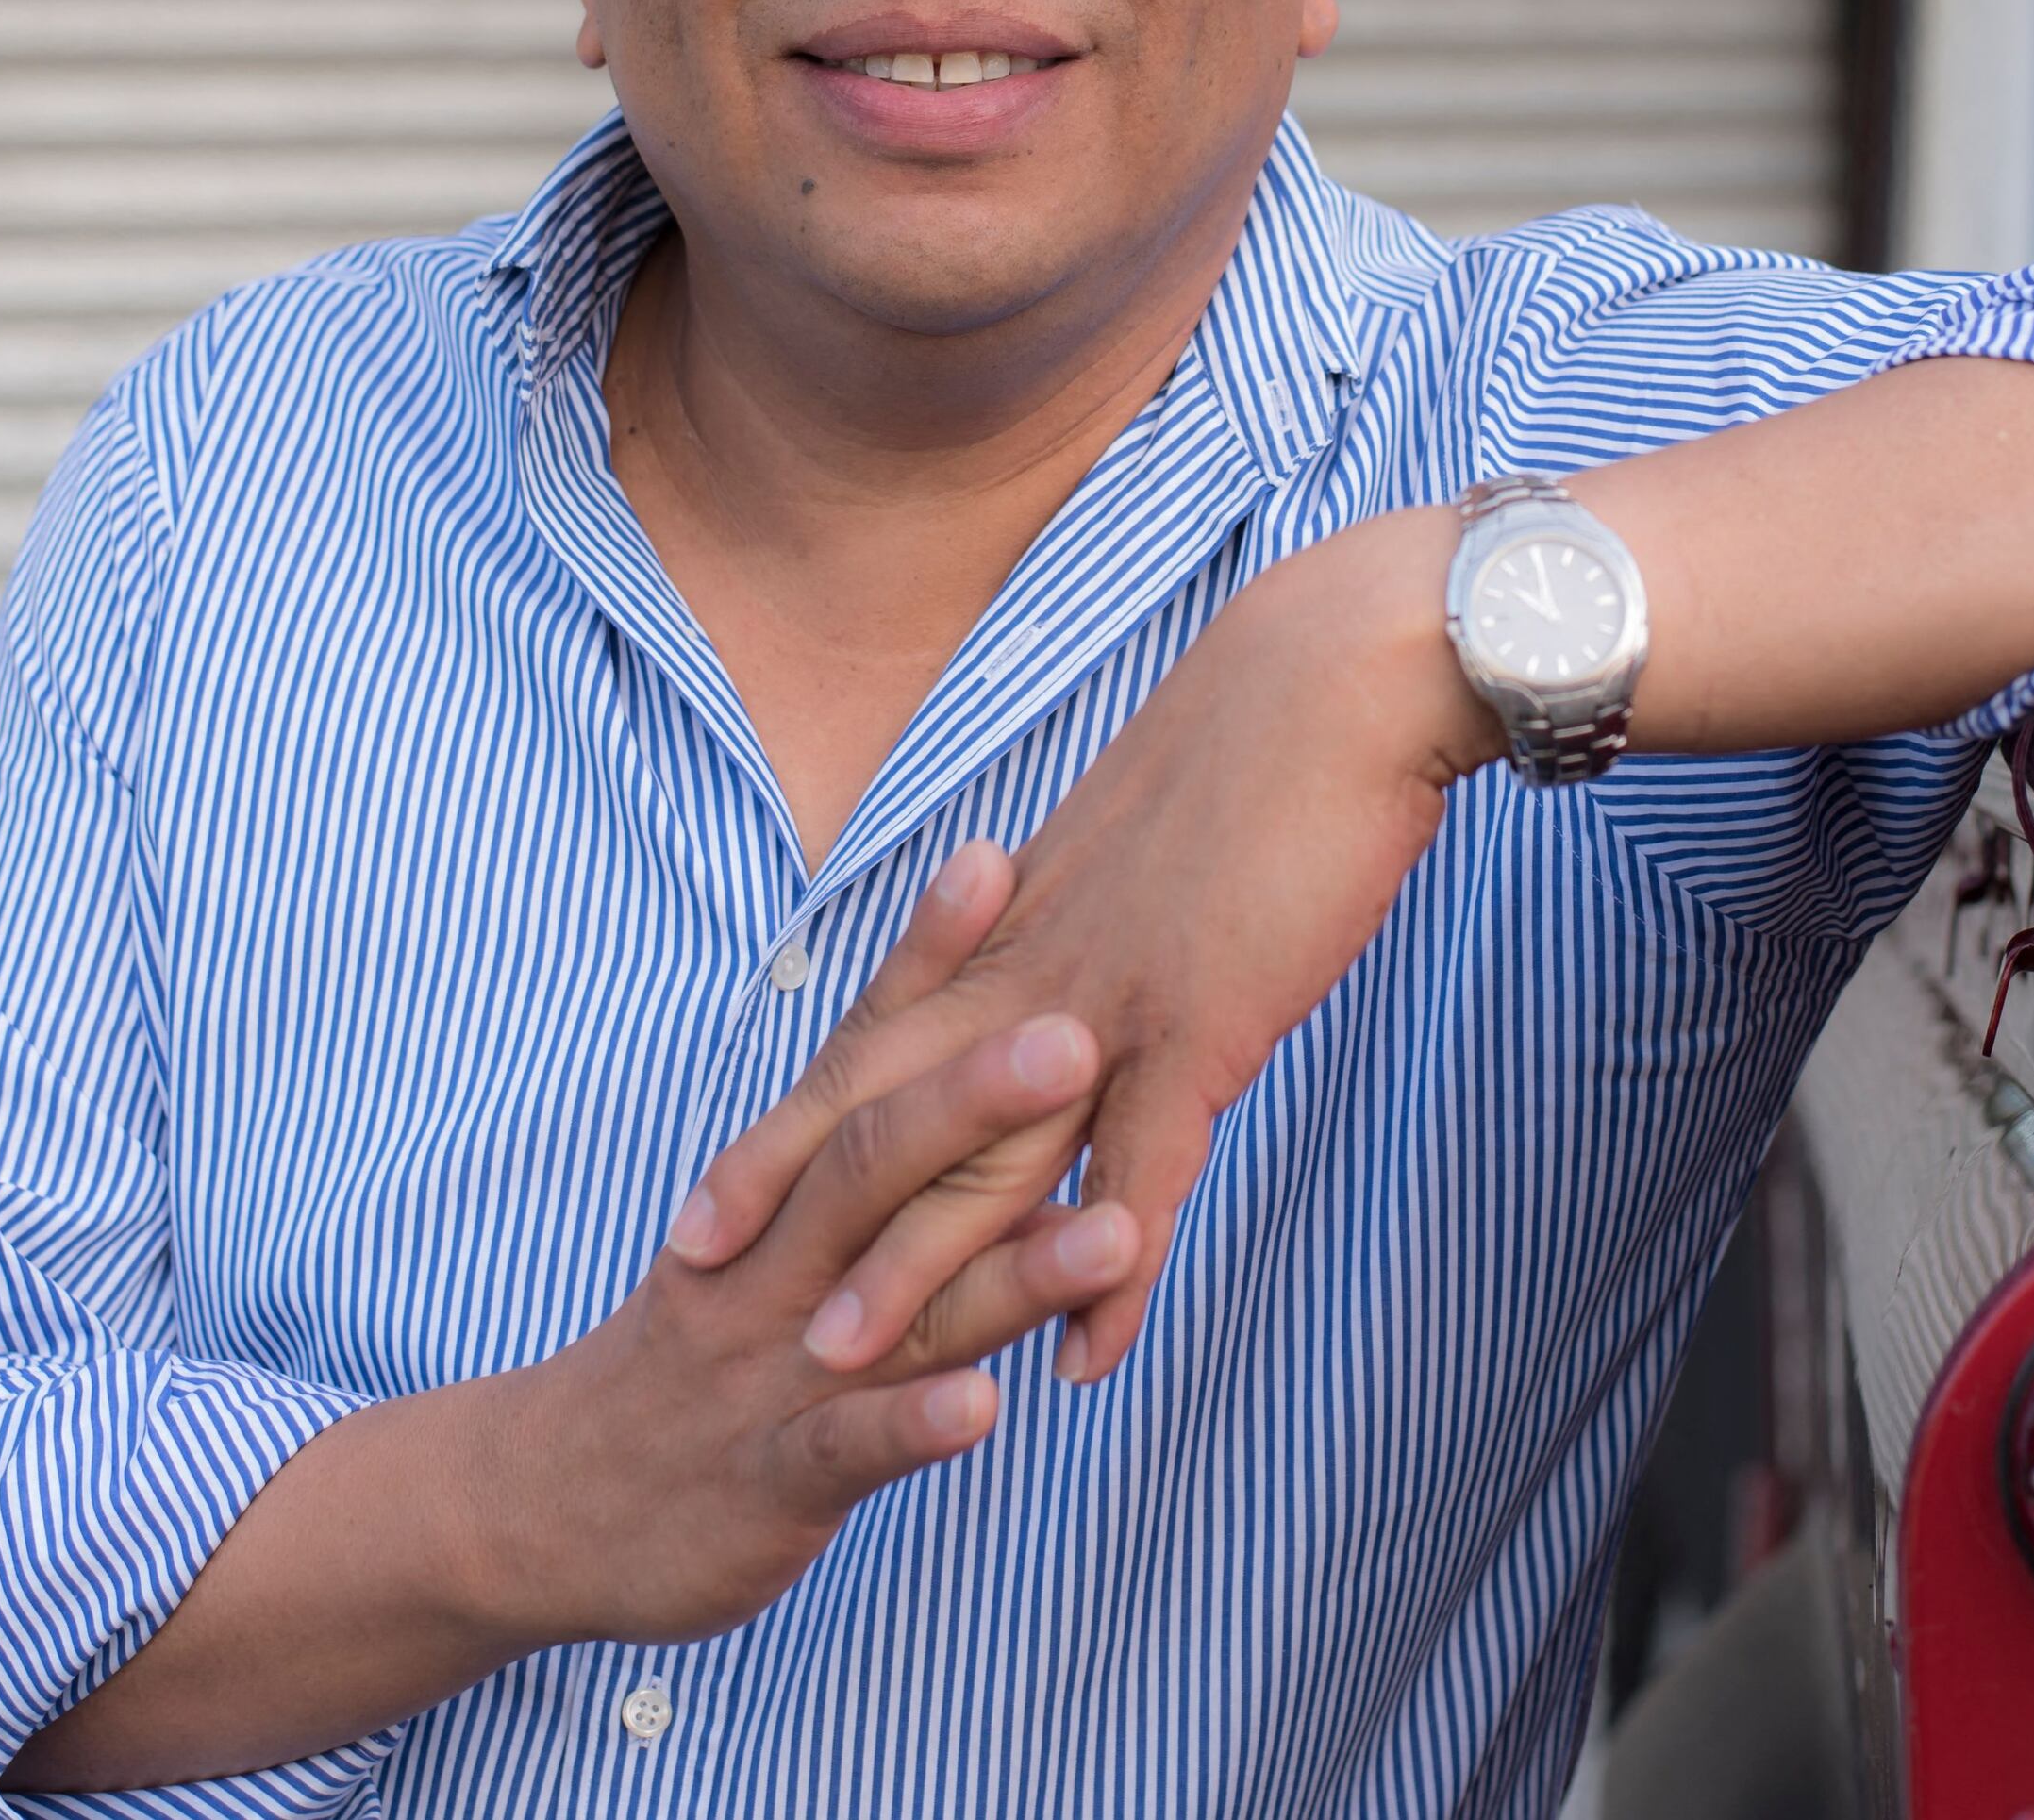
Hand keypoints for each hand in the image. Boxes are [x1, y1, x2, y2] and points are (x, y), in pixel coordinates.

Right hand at [478, 840, 1148, 1641]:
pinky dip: (915, 1427)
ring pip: (894, 1302)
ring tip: (1113, 1230)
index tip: (994, 862)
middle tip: (1078, 1031)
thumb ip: (883, 1167)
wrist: (546, 1506)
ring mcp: (774, 1367)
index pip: (858, 1056)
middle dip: (974, 1097)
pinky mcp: (774, 1479)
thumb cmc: (694, 1354)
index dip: (922, 964)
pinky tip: (990, 1409)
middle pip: (875, 1158)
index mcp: (779, 1192)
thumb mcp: (770, 1241)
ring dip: (1008, 1270)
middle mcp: (774, 1259)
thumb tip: (1007, 1076)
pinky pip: (851, 1449)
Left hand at [663, 509, 1482, 1385]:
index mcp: (1023, 918)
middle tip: (691, 1279)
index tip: (717, 1176)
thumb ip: (1106, 911)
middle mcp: (1036, 963)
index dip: (793, 1109)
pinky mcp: (1201, 1022)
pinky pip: (1140, 1172)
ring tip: (835, 1364)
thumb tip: (1089, 957)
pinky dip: (1107, 1274)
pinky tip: (1080, 1363)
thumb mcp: (1158, 834)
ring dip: (911, 1266)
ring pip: (986, 1153)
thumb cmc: (1271, 738)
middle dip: (787, 1190)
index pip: (880, 1029)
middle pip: (886, 1096)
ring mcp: (1109, 998)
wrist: (1342, 670)